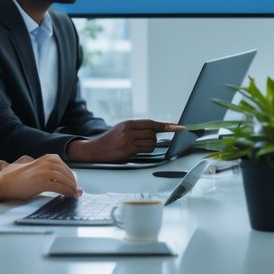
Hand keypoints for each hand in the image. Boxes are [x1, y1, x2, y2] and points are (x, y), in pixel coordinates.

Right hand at [0, 154, 80, 200]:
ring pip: (65, 180)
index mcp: (47, 158)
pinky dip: (66, 192)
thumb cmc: (15, 178)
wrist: (3, 183)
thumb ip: (46, 169)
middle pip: (67, 173)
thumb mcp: (34, 167)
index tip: (74, 183)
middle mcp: (47, 162)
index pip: (65, 167)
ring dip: (71, 188)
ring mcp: (45, 172)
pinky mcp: (42, 182)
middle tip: (77, 191)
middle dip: (73, 183)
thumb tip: (59, 178)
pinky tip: (68, 196)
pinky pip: (60, 187)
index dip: (71, 176)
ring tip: (73, 194)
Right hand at [65, 119, 181, 162]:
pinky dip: (145, 151)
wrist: (94, 149)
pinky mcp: (128, 150)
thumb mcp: (122, 128)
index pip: (151, 123)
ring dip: (150, 146)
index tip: (178, 126)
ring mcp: (128, 140)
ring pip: (151, 142)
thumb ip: (137, 128)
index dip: (166, 125)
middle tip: (144, 142)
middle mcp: (129, 130)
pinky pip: (145, 150)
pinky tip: (135, 151)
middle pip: (153, 133)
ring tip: (138, 147)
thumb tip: (155, 130)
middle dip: (154, 138)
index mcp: (128, 123)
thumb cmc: (110, 140)